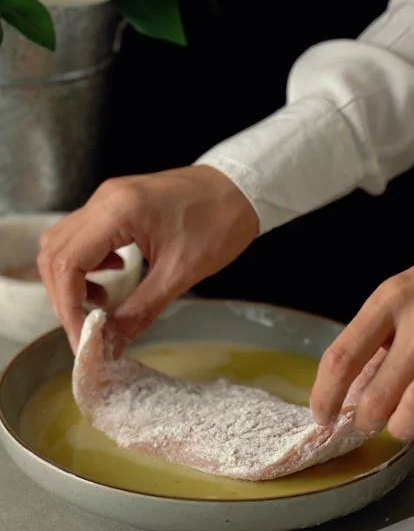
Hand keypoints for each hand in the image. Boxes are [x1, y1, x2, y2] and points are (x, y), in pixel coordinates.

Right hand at [38, 165, 258, 352]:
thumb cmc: (220, 223)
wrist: (242, 187)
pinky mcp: (116, 203)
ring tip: (102, 303)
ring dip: (72, 279)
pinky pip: (83, 235)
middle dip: (64, 297)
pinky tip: (114, 274)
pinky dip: (87, 262)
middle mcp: (104, 200)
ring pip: (63, 243)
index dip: (67, 307)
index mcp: (117, 211)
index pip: (66, 263)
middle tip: (88, 328)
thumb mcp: (180, 273)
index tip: (82, 338)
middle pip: (54, 253)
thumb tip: (110, 343)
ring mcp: (107, 198)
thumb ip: (140, 310)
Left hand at [310, 262, 413, 442]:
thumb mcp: (401, 297)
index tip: (322, 415)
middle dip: (366, 422)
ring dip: (401, 426)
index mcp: (389, 301)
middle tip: (366, 424)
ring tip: (399, 423)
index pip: (342, 358)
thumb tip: (349, 390)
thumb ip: (377, 337)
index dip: (325, 395)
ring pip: (412, 411)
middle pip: (376, 396)